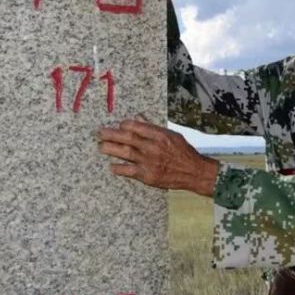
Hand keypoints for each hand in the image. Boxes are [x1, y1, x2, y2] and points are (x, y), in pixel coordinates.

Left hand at [98, 118, 217, 195]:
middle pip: (127, 138)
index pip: (136, 126)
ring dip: (110, 149)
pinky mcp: (147, 176)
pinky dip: (119, 168)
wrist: (193, 172)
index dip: (125, 124)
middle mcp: (152, 147)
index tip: (120, 125)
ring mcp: (149, 161)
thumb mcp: (172, 135)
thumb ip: (153, 128)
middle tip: (100, 132)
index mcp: (159, 135)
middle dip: (111, 134)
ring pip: (125, 153)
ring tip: (101, 147)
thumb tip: (138, 118)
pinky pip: (128, 171)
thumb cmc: (183, 152)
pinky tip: (112, 166)